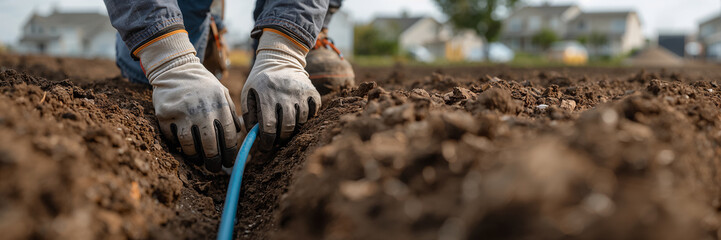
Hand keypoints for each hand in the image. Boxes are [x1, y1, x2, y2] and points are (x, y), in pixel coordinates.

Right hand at [138, 31, 240, 171]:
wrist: (176, 69)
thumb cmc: (203, 85)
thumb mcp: (222, 93)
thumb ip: (230, 113)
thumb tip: (238, 137)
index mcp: (219, 105)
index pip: (228, 137)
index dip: (230, 153)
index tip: (229, 162)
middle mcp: (202, 110)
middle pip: (210, 146)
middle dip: (214, 162)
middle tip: (214, 168)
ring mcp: (182, 113)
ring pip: (190, 146)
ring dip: (195, 157)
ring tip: (199, 160)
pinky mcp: (165, 115)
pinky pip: (172, 139)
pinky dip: (178, 146)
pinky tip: (183, 148)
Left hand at [241, 30, 320, 150]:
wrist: (280, 59)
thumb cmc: (261, 80)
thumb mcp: (248, 93)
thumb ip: (248, 115)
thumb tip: (253, 136)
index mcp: (266, 95)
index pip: (269, 126)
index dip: (267, 141)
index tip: (265, 147)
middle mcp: (285, 93)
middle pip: (287, 126)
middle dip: (281, 138)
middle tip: (276, 141)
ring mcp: (301, 92)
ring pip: (301, 121)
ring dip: (293, 130)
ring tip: (285, 129)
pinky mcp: (312, 91)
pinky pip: (313, 112)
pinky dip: (307, 118)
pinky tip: (298, 117)